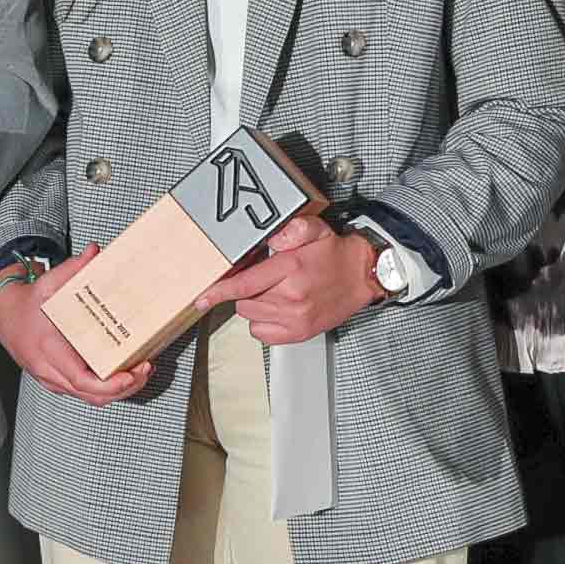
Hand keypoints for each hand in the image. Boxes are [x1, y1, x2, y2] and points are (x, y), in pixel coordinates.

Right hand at [0, 246, 148, 404]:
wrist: (5, 316)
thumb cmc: (27, 303)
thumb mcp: (48, 283)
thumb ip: (73, 268)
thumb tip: (95, 251)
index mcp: (49, 349)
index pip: (82, 380)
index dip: (110, 385)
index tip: (131, 375)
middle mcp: (50, 370)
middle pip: (92, 396)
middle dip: (124, 389)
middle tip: (145, 370)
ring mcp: (52, 379)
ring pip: (90, 399)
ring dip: (118, 392)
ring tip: (139, 373)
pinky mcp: (57, 381)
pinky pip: (84, 394)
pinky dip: (106, 390)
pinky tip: (123, 375)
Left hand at [207, 214, 381, 345]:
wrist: (362, 276)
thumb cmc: (335, 255)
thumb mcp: (315, 230)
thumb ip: (292, 229)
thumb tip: (273, 237)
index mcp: (291, 270)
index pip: (244, 284)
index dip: (218, 292)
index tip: (201, 298)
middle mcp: (291, 297)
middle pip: (244, 302)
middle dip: (248, 291)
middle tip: (266, 280)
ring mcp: (296, 318)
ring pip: (251, 317)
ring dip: (255, 306)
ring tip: (275, 293)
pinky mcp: (300, 333)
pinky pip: (263, 334)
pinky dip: (264, 324)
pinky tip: (278, 310)